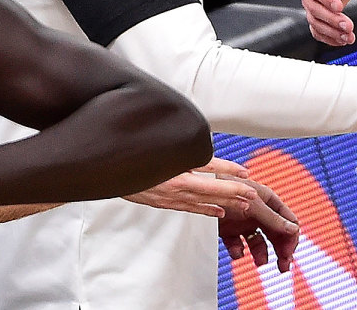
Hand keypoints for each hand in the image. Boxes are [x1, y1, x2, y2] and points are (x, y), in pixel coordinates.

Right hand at [125, 157, 257, 217]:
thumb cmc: (130, 156)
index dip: (228, 169)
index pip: (208, 167)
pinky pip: (189, 208)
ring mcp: (170, 196)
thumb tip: (198, 144)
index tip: (245, 172)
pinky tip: (219, 213)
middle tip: (253, 194)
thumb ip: (179, 146)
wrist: (103, 174)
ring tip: (244, 205)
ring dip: (225, 203)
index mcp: (174, 168)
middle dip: (234, 192)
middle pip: (211, 188)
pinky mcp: (163, 203)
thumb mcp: (157, 146)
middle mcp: (174, 184)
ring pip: (203, 201)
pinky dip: (205, 210)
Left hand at [219, 177, 299, 271]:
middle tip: (283, 267)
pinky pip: (238, 245)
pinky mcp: (229, 231)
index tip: (288, 253)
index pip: (287, 220)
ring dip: (262, 254)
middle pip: (275, 234)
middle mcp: (257, 212)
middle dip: (280, 250)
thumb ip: (274, 220)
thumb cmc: (228, 190)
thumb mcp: (254, 206)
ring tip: (260, 263)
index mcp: (268, 200)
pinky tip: (237, 252)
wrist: (199, 189)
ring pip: (258, 242)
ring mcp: (243, 222)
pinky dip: (239, 251)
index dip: (290, 237)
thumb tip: (294, 230)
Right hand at [298, 0, 356, 45]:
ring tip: (349, 37)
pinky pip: (318, 29)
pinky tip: (342, 40)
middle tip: (348, 26)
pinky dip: (329, 37)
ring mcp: (312, 1)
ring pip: (315, 21)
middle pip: (312, 7)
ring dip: (331, 32)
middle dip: (330, 19)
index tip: (339, 7)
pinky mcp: (318, 12)